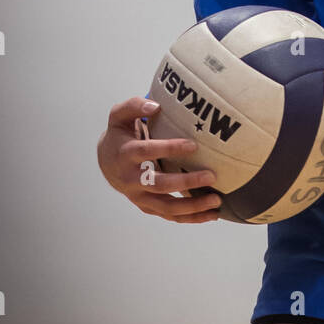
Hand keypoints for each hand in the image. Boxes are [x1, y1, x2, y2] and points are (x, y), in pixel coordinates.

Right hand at [96, 96, 221, 223]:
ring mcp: (139, 196)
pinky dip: (191, 218)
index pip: (147, 152)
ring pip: (166, 207)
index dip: (169, 149)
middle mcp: (130, 179)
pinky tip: (212, 214)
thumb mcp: (120, 115)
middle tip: (212, 176)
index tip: (194, 145)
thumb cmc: (120, 134)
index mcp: (125, 154)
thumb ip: (134, 106)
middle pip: (159, 184)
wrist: (106, 162)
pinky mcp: (147, 207)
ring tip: (217, 200)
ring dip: (192, 206)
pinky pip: (170, 216)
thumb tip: (155, 106)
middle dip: (186, 182)